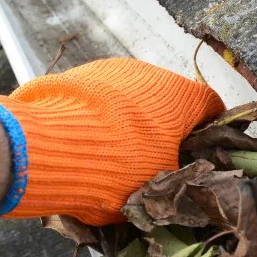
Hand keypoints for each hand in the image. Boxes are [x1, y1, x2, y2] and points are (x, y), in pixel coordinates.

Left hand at [0, 58, 222, 224]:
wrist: (45, 147)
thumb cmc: (117, 169)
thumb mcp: (157, 186)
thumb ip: (176, 178)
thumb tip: (180, 181)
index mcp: (181, 96)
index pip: (212, 107)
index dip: (211, 132)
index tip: (202, 154)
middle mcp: (149, 73)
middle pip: (168, 102)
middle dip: (164, 130)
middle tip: (153, 164)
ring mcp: (109, 70)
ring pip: (130, 99)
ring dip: (129, 124)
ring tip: (111, 158)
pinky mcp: (74, 75)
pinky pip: (97, 99)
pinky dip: (98, 119)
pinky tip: (84, 145)